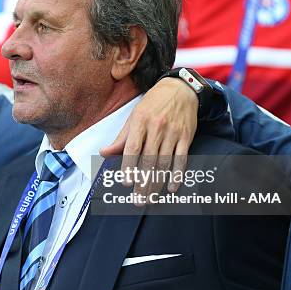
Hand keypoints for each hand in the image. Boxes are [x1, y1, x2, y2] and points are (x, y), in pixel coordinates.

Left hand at [100, 78, 197, 202]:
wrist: (180, 89)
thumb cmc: (153, 104)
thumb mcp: (133, 117)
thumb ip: (120, 138)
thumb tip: (103, 153)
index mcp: (140, 122)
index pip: (133, 148)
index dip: (129, 166)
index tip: (126, 182)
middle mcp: (157, 128)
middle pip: (149, 160)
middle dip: (143, 182)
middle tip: (138, 200)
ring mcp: (173, 133)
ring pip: (164, 162)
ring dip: (158, 183)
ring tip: (151, 198)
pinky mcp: (186, 137)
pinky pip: (182, 159)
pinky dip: (177, 175)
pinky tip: (171, 187)